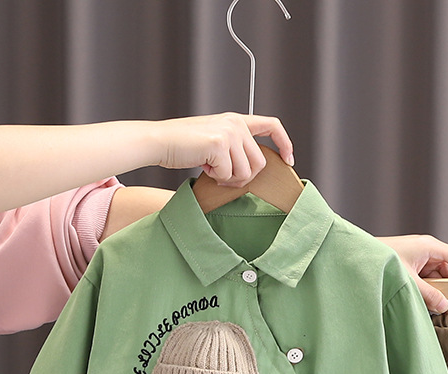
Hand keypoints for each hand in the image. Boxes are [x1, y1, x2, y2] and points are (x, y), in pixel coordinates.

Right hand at [152, 113, 293, 185]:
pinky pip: (229, 174)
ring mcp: (228, 133)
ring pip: (246, 172)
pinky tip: (203, 167)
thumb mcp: (215, 141)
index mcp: (236, 120)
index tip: (288, 159)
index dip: (284, 143)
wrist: (159, 141)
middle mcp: (235, 124)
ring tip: (212, 170)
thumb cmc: (183, 146)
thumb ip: (235, 149)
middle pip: (260, 163)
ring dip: (229, 179)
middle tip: (223, 176)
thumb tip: (252, 171)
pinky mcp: (219, 145)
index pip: (272, 125)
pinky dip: (216, 178)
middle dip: (244, 177)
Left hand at [377, 234, 447, 313]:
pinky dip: (424, 289)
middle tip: (446, 305)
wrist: (354, 258)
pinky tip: (417, 298)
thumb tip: (444, 306)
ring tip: (425, 302)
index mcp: (429, 247)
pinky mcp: (408, 265)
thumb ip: (428, 295)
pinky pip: (425, 279)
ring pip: (436, 277)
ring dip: (435, 291)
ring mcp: (416, 257)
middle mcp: (425, 250)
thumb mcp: (408, 281)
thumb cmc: (378, 260)